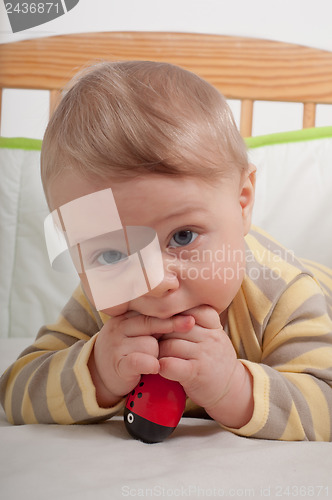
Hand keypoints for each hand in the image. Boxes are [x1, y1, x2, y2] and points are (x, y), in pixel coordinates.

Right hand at [88, 312, 193, 407]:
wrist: (100, 374)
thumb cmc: (127, 350)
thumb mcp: (136, 332)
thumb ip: (152, 321)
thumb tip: (183, 312)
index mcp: (123, 316)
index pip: (149, 311)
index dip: (171, 313)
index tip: (191, 315)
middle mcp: (118, 327)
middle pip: (150, 323)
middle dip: (170, 326)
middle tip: (189, 324)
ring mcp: (116, 345)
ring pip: (150, 344)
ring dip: (157, 354)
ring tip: (152, 359)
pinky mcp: (118, 364)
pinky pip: (140, 360)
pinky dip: (150, 364)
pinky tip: (154, 367)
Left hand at [158, 305, 253, 427]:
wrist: (231, 389)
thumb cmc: (214, 359)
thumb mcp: (212, 335)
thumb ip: (195, 322)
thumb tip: (165, 309)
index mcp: (213, 325)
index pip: (189, 309)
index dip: (172, 315)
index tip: (163, 322)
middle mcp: (210, 337)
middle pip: (175, 327)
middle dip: (160, 334)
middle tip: (152, 341)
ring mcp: (204, 354)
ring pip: (170, 344)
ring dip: (158, 351)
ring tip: (156, 356)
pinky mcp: (196, 373)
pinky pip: (171, 364)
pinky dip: (161, 365)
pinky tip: (159, 368)